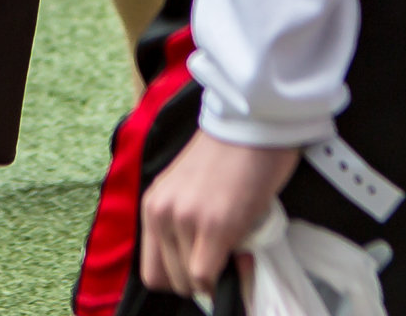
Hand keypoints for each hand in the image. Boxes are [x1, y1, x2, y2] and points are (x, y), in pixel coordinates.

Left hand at [139, 132, 298, 296]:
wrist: (252, 125)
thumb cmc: (230, 155)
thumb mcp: (191, 189)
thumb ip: (184, 224)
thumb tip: (197, 269)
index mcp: (153, 204)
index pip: (153, 270)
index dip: (180, 278)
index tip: (203, 270)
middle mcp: (162, 212)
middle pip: (169, 280)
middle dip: (198, 279)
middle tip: (223, 261)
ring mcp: (185, 219)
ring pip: (190, 281)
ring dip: (214, 274)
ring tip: (234, 250)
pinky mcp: (214, 225)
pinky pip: (206, 276)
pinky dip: (225, 277)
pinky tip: (241, 256)